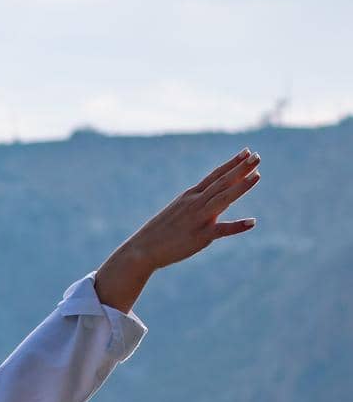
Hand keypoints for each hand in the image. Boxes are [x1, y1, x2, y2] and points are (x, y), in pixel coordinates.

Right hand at [130, 147, 260, 270]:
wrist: (143, 249)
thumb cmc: (160, 231)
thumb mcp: (179, 211)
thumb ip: (198, 204)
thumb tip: (218, 201)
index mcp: (190, 196)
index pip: (215, 175)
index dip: (232, 163)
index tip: (247, 152)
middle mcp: (196, 203)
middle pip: (222, 182)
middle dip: (240, 169)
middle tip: (257, 156)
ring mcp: (198, 218)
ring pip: (223, 198)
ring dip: (241, 186)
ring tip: (257, 175)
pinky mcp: (200, 236)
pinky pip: (222, 230)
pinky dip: (237, 226)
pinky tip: (252, 222)